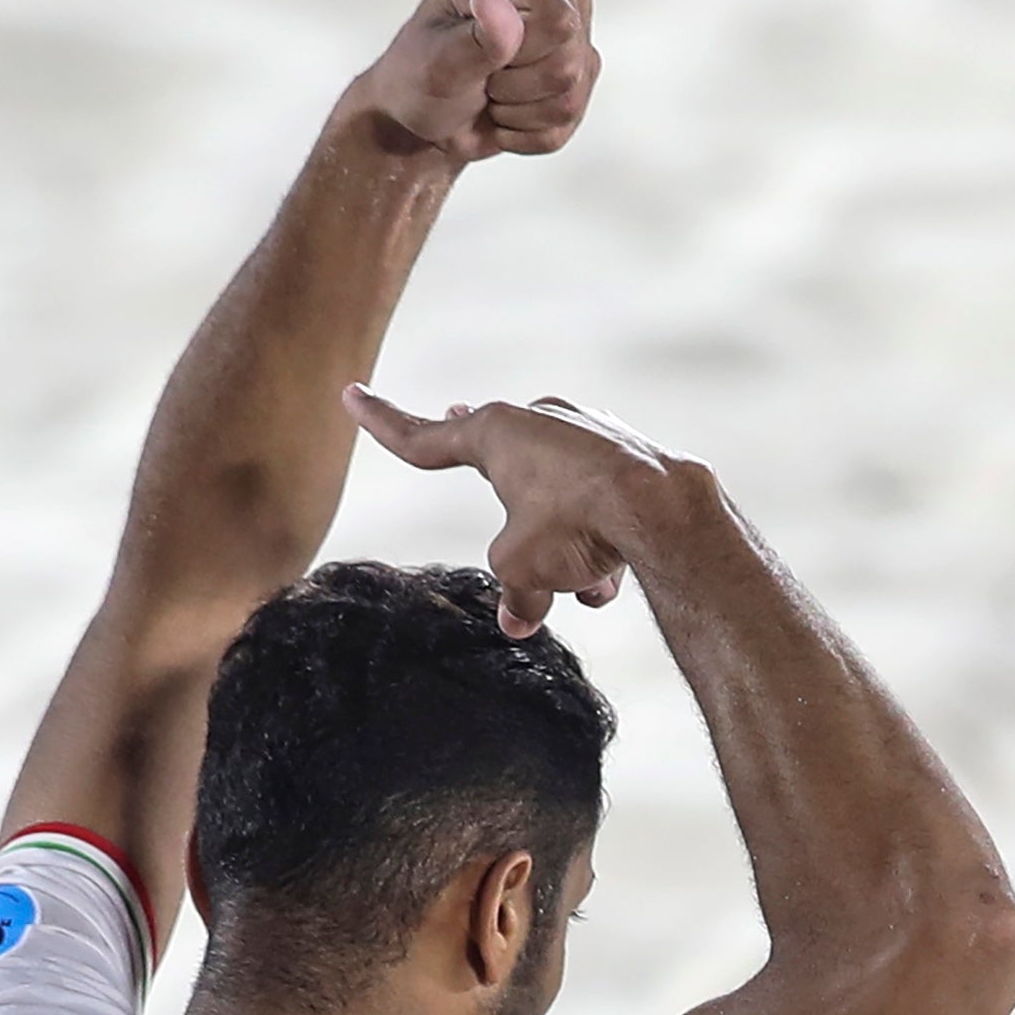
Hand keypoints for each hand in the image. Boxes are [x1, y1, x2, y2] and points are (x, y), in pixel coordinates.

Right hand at [346, 387, 696, 637]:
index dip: (381, 423)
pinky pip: (596, 510)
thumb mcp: (521, 566)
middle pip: (498, 452)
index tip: (351, 395)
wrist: (663, 510)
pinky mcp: (630, 461)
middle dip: (484, 467)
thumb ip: (512, 590)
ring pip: (555, 498)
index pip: (421, 437)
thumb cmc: (575, 522)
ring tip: (579, 585)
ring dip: (558, 545)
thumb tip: (518, 619)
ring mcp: (589, 436)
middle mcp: (541, 422)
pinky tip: (610, 580)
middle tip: (454, 416)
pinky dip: (596, 545)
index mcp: (495, 432)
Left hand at [348, 0, 599, 162]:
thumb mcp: (437, 62)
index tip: (478, 53)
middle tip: (482, 76)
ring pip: (573, 90)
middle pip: (569, 57)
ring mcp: (571, 20)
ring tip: (490, 92)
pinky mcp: (581, 61)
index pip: (556, 19)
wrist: (426, 116)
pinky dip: (530, 129)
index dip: (521, 54)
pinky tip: (506, 111)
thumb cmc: (420, 78)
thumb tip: (498, 5)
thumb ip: (476, 39)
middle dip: (519, 86)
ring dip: (521, 111)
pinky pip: (572, 114)